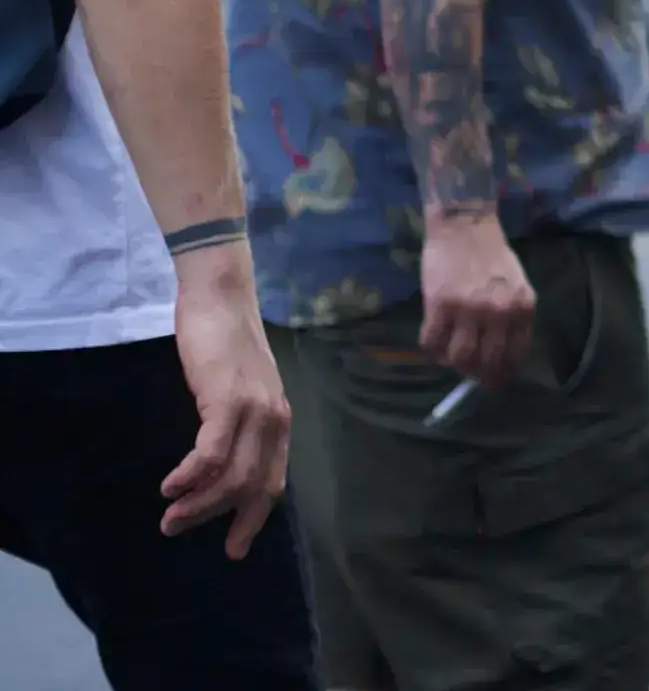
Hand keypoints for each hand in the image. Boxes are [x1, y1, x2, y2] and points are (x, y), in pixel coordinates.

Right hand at [161, 247, 290, 556]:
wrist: (221, 301)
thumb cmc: (222, 347)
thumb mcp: (236, 394)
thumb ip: (236, 428)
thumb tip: (216, 470)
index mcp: (279, 423)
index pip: (273, 483)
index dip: (253, 519)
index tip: (234, 548)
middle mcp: (275, 420)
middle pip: (253, 487)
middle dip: (217, 519)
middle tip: (179, 529)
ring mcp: (256, 409)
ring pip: (232, 477)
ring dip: (198, 504)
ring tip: (169, 518)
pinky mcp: (229, 398)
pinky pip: (211, 452)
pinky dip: (190, 476)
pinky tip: (169, 486)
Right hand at [417, 211, 536, 388]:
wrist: (466, 227)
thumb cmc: (492, 256)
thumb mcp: (517, 286)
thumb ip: (512, 317)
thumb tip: (500, 354)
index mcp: (522, 308)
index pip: (515, 355)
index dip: (503, 373)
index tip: (494, 381)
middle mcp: (499, 312)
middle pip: (487, 362)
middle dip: (478, 376)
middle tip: (469, 376)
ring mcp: (469, 310)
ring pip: (459, 358)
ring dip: (453, 364)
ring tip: (449, 358)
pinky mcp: (440, 305)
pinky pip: (432, 343)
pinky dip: (431, 351)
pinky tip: (433, 346)